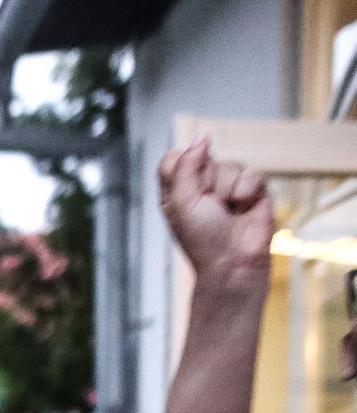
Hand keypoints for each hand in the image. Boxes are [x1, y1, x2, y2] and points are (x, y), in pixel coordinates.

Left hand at [159, 137, 273, 286]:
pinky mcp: (253, 190)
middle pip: (205, 157)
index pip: (175, 158)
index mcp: (177, 190)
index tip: (188, 191)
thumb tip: (201, 136)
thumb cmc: (203, 239)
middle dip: (208, 183)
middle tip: (211, 208)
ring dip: (229, 190)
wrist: (235, 262)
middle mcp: (201, 186)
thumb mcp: (182, 202)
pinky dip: (248, 192)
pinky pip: (253, 173)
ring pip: (231, 164)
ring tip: (229, 211)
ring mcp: (228, 186)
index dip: (183, 168)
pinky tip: (245, 209)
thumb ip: (186, 166)